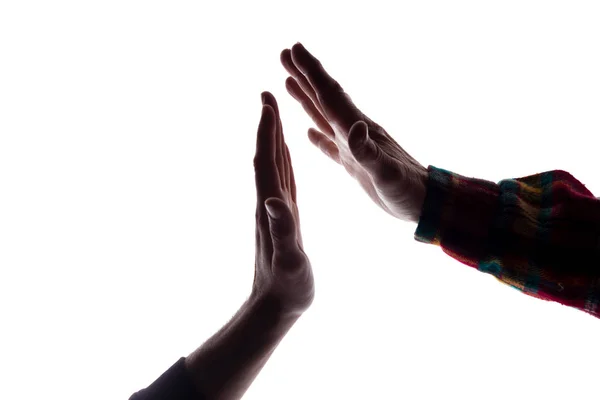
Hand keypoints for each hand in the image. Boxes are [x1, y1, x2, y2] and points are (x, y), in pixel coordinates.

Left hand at [251, 91, 313, 315]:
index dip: (267, 131)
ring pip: (273, 166)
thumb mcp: (289, 260)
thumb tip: (273, 200)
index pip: (266, 161)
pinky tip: (283, 157)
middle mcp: (269, 202)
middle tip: (267, 96)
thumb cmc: (286, 287)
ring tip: (275, 117)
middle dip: (267, 126)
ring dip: (273, 139)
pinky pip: (282, 182)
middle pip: (266, 156)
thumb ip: (282, 231)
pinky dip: (282, 162)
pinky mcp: (284, 218)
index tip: (266, 102)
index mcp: (271, 206)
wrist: (274, 306)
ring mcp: (275, 210)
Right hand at [281, 43, 427, 222]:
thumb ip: (368, 151)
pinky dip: (317, 135)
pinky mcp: (355, 165)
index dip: (311, 72)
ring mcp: (353, 147)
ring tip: (289, 80)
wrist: (425, 202)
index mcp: (358, 129)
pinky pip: (330, 144)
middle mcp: (354, 132)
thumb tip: (354, 128)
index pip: (329, 95)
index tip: (294, 49)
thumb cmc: (407, 189)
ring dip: (306, 97)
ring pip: (323, 116)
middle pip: (323, 98)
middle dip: (304, 75)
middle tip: (285, 53)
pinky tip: (309, 131)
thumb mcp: (387, 173)